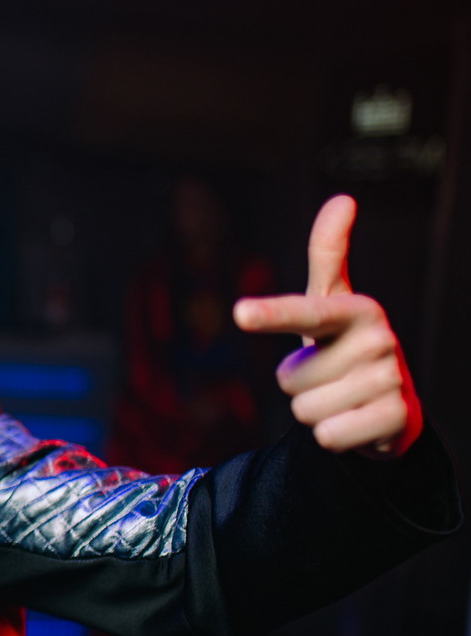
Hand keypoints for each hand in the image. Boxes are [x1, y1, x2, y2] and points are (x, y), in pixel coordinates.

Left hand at [232, 195, 421, 459]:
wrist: (392, 407)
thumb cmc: (348, 349)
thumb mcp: (333, 303)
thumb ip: (329, 254)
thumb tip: (342, 199)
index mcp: (357, 311)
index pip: (305, 313)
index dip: (273, 314)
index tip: (241, 312)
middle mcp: (379, 341)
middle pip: (289, 379)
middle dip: (299, 385)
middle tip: (329, 378)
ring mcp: (390, 381)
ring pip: (304, 410)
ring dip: (314, 411)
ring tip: (342, 398)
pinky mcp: (394, 419)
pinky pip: (327, 436)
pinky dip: (332, 436)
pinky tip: (356, 422)